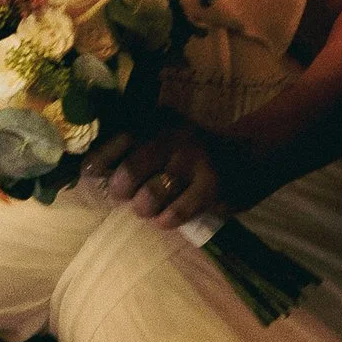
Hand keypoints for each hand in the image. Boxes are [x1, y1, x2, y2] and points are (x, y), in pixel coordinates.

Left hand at [92, 118, 231, 228]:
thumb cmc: (192, 151)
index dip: (100, 159)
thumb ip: (133, 147)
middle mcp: (176, 138)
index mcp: (161, 121)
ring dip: (143, 208)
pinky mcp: (212, 189)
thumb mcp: (167, 136)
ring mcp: (195, 163)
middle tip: (124, 194)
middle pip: (128, 173)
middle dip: (119, 190)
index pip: (120, 138)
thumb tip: (90, 168)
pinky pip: (172, 215)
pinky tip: (169, 214)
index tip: (89, 173)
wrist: (251, 154)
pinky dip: (164, 220)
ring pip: (148, 199)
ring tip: (151, 205)